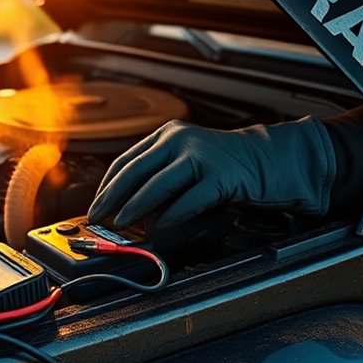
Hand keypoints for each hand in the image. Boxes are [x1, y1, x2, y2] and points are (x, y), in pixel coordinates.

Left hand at [88, 117, 335, 228]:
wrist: (267, 160)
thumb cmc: (223, 166)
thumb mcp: (185, 162)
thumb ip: (158, 176)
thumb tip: (123, 206)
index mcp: (167, 135)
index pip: (126, 161)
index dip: (106, 186)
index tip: (95, 205)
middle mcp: (179, 140)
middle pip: (135, 172)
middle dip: (112, 198)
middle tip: (98, 218)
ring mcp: (200, 156)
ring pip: (157, 185)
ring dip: (134, 208)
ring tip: (120, 224)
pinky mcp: (220, 176)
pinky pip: (188, 199)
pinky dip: (172, 216)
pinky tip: (160, 227)